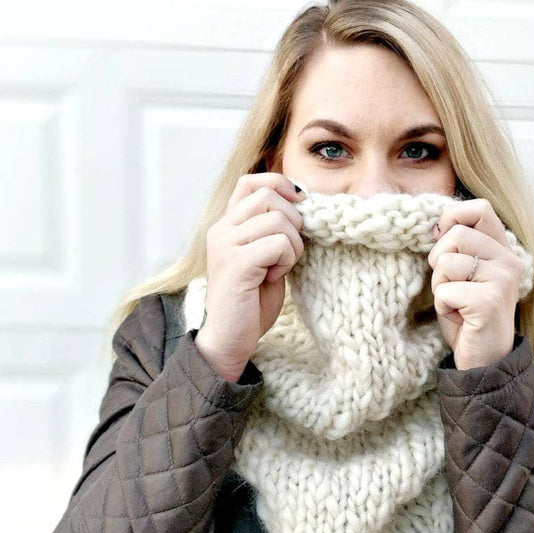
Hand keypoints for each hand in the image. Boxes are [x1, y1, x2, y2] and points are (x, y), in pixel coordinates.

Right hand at [195, 173, 304, 381]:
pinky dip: (286, 261)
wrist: (230, 339)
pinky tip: (273, 278)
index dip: (279, 184)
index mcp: (227, 225)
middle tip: (288, 252)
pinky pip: (279, 244)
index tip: (298, 205)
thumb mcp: (264, 258)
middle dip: (292, 222)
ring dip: (292, 246)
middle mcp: (222, 230)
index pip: (250, 182)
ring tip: (278, 268)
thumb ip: (273, 231)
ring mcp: (226, 244)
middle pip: (269, 196)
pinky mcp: (237, 263)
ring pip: (278, 220)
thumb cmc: (250, 303)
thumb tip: (301, 204)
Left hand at [427, 198, 523, 369]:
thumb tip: (436, 224)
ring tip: (456, 304)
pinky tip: (459, 318)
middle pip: (455, 236)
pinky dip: (443, 307)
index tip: (443, 243)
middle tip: (450, 286)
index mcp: (503, 250)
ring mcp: (502, 280)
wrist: (485, 360)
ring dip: (440, 287)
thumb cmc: (468, 316)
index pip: (479, 209)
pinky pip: (445, 291)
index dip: (452, 219)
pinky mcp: (489, 301)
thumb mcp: (463, 274)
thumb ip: (458, 248)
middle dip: (439, 262)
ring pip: (446, 263)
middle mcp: (508, 261)